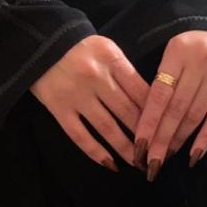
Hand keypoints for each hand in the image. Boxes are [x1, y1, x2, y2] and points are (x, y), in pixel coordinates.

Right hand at [29, 34, 150, 171]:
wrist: (39, 43)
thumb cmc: (78, 47)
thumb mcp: (106, 49)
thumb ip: (125, 71)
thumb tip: (148, 102)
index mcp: (112, 59)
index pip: (142, 91)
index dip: (157, 114)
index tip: (167, 131)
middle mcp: (96, 77)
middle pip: (128, 112)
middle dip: (146, 135)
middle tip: (158, 153)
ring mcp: (77, 95)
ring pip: (107, 127)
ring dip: (125, 148)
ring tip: (138, 163)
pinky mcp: (59, 108)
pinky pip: (80, 135)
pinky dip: (96, 152)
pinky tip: (110, 164)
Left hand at [133, 30, 206, 179]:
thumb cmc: (191, 43)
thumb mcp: (172, 50)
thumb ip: (160, 78)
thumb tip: (144, 119)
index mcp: (178, 52)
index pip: (159, 94)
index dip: (148, 122)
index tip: (138, 145)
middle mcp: (200, 63)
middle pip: (177, 109)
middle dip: (161, 138)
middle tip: (150, 162)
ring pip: (195, 115)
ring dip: (179, 140)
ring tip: (166, 158)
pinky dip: (206, 138)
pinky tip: (193, 156)